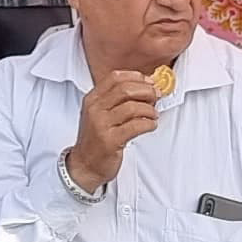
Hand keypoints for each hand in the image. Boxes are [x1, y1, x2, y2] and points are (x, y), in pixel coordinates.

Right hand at [65, 71, 163, 191]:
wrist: (85, 165)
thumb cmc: (96, 139)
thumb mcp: (99, 114)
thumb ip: (116, 100)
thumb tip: (145, 87)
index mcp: (92, 99)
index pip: (115, 77)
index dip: (136, 77)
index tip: (149, 82)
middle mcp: (95, 109)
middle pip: (125, 89)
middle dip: (146, 91)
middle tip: (156, 97)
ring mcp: (101, 124)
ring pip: (133, 107)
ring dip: (150, 109)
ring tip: (153, 115)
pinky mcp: (110, 140)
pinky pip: (136, 126)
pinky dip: (149, 123)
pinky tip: (150, 125)